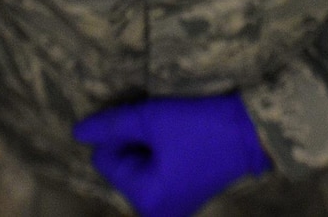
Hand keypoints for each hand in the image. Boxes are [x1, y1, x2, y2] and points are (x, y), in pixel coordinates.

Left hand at [72, 93, 271, 216]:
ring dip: (147, 148)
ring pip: (137, 169)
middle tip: (162, 129)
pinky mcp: (184, 201)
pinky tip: (180, 146)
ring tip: (173, 137)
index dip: (120, 134)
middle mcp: (155, 213)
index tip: (149, 123)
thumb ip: (111, 126)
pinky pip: (155, 176)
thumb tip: (77, 133)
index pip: (105, 160)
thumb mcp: (150, 119)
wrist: (250, 132)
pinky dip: (160, 157)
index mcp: (145, 199)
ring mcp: (171, 210)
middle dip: (134, 144)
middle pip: (121, 168)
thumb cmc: (199, 125)